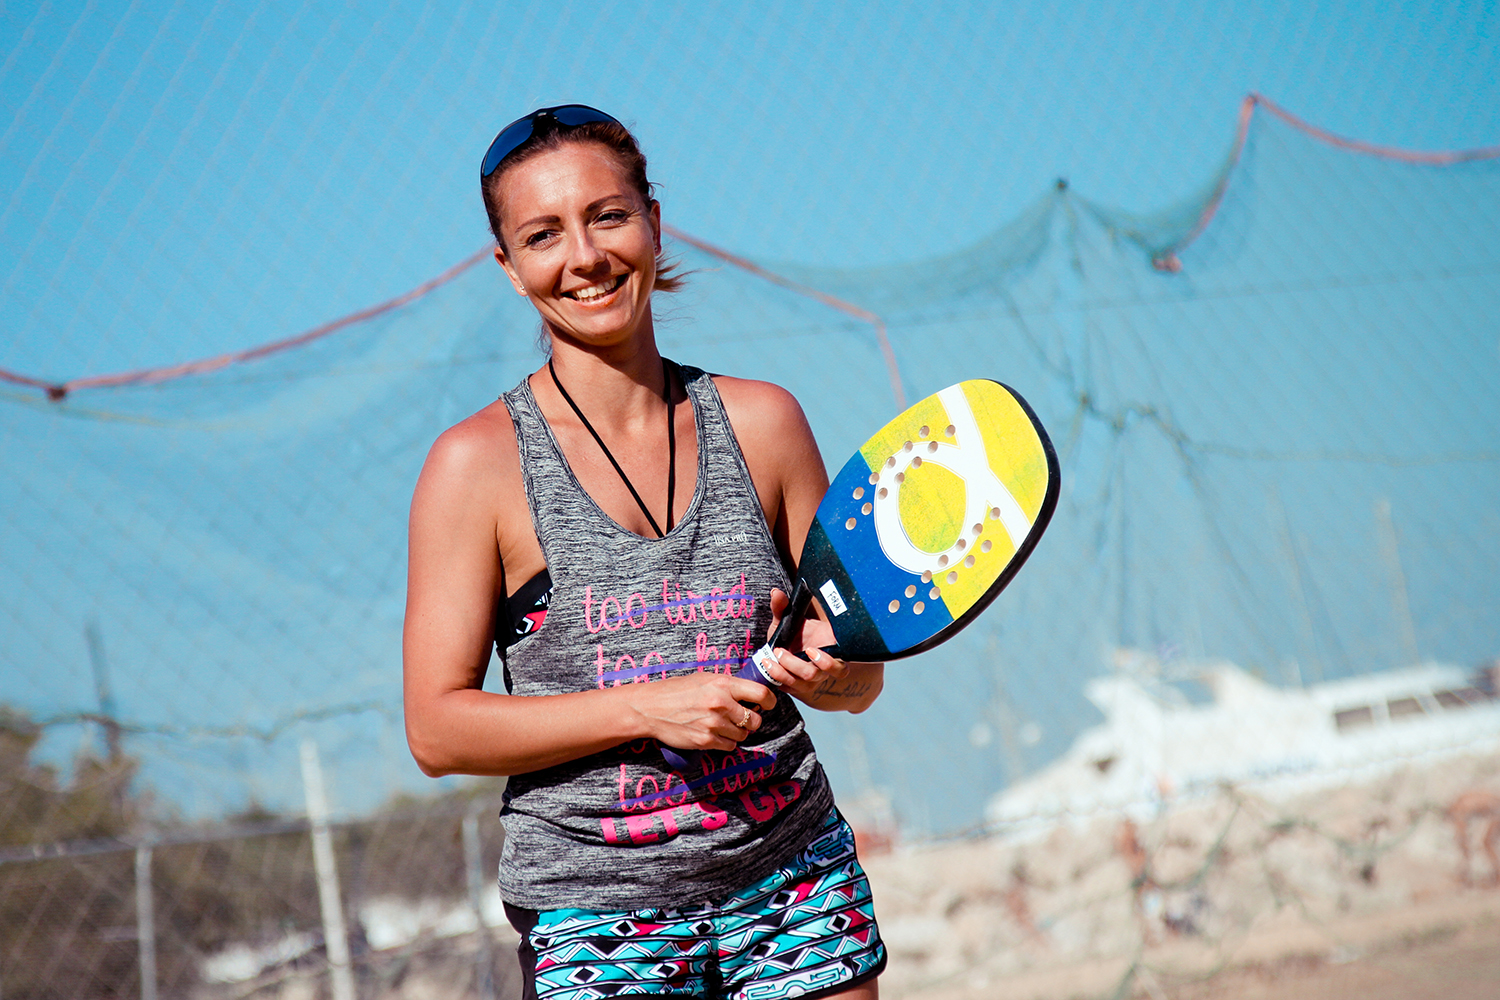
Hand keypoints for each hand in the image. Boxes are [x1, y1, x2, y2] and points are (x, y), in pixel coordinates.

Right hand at [625, 672, 775, 752]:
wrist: (650, 708)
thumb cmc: (676, 691)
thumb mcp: (704, 678)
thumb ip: (727, 685)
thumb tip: (750, 692)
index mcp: (722, 684)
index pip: (760, 694)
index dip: (770, 701)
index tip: (768, 704)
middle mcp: (720, 703)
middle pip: (755, 720)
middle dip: (752, 721)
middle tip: (742, 718)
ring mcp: (713, 724)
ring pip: (743, 735)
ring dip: (738, 732)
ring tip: (723, 725)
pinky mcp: (705, 741)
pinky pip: (729, 746)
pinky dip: (726, 742)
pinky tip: (715, 734)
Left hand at [756, 587, 850, 700]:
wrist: (787, 648)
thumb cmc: (795, 633)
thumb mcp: (788, 620)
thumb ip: (783, 608)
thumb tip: (776, 593)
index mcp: (830, 655)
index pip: (839, 668)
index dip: (827, 663)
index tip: (811, 650)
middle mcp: (822, 671)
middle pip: (814, 675)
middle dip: (795, 664)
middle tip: (780, 651)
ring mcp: (809, 682)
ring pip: (801, 684)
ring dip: (783, 673)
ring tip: (770, 661)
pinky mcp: (795, 688)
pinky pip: (788, 689)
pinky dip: (776, 680)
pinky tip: (767, 668)